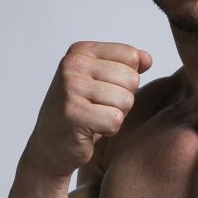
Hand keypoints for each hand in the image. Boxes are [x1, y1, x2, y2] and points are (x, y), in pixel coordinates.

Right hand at [25, 40, 152, 177]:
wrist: (50, 146)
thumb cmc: (80, 113)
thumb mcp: (101, 81)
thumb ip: (125, 66)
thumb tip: (147, 59)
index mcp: (81, 51)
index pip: (130, 56)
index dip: (126, 79)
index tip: (104, 90)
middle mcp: (73, 64)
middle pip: (131, 79)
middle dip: (123, 100)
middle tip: (99, 109)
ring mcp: (71, 88)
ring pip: (126, 100)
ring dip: (116, 116)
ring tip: (95, 118)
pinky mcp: (73, 113)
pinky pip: (115, 120)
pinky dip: (109, 130)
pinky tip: (91, 130)